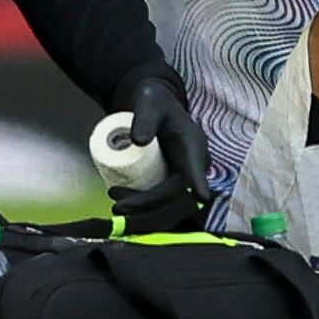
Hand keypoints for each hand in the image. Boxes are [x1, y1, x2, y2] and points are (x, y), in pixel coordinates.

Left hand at [119, 71, 214, 224]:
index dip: (196, 182)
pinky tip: (125, 212)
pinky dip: (145, 217)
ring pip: (172, 209)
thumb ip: (144, 117)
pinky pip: (163, 209)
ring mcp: (183, 179)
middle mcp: (192, 166)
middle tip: (119, 207)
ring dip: (146, 217)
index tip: (201, 196)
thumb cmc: (152, 101)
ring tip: (117, 207)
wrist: (150, 108)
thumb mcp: (148, 102)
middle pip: (181, 198)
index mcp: (192, 145)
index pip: (195, 168)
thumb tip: (139, 140)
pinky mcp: (170, 187)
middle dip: (151, 209)